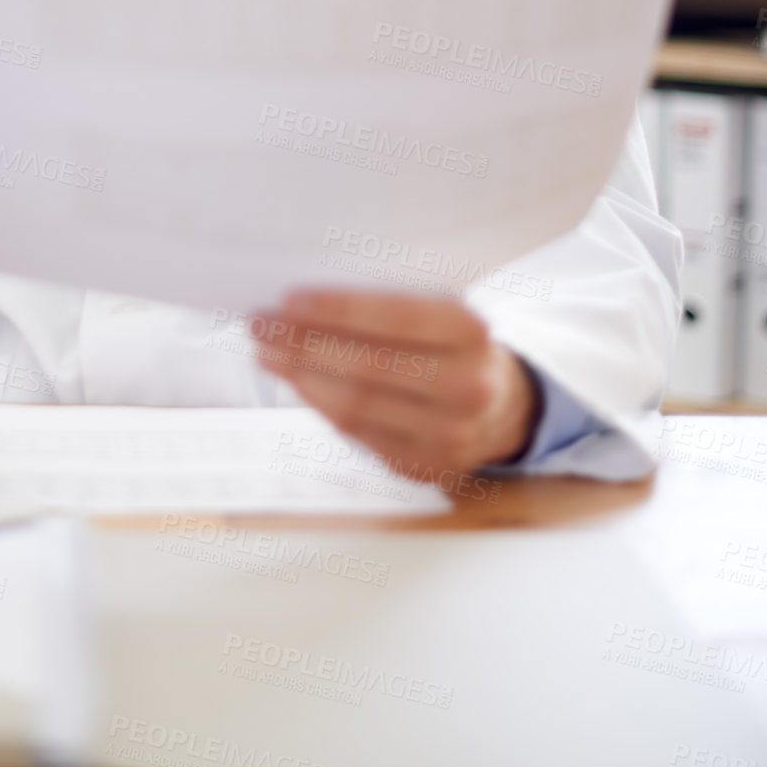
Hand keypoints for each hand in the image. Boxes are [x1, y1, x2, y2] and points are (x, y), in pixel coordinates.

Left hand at [253, 288, 542, 481]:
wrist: (504, 408)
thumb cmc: (455, 347)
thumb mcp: (443, 313)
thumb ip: (392, 305)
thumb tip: (309, 302)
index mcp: (472, 333)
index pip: (397, 317)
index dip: (338, 310)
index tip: (288, 299)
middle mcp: (467, 388)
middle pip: (368, 365)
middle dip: (304, 343)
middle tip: (261, 324)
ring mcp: (448, 435)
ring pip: (356, 405)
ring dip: (301, 376)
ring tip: (267, 352)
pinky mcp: (423, 466)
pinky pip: (357, 434)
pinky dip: (320, 404)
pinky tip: (297, 381)